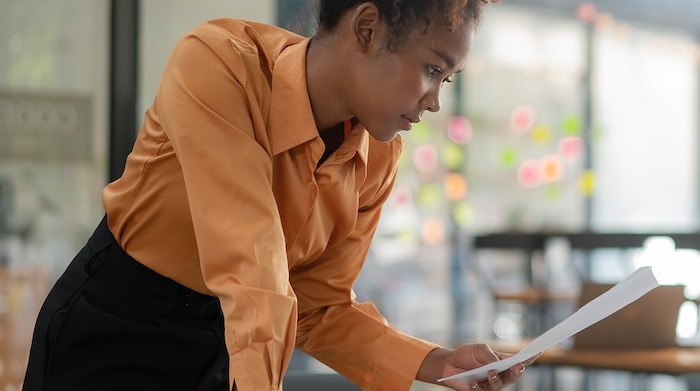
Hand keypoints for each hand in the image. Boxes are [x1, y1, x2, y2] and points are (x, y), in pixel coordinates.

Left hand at [417, 344, 537, 390]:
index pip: (519, 360)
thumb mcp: (479, 349)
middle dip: (518, 372)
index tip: (539, 351)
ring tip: (490, 372)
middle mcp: (499, 375)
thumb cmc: (467, 354)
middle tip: (519, 366)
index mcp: (502, 362)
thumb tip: (499, 363)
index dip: (530, 357)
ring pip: (500, 385)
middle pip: (514, 376)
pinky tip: (473, 381)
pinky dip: (477, 386)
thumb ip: (490, 355)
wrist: (448, 363)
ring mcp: (490, 384)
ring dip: (496, 379)